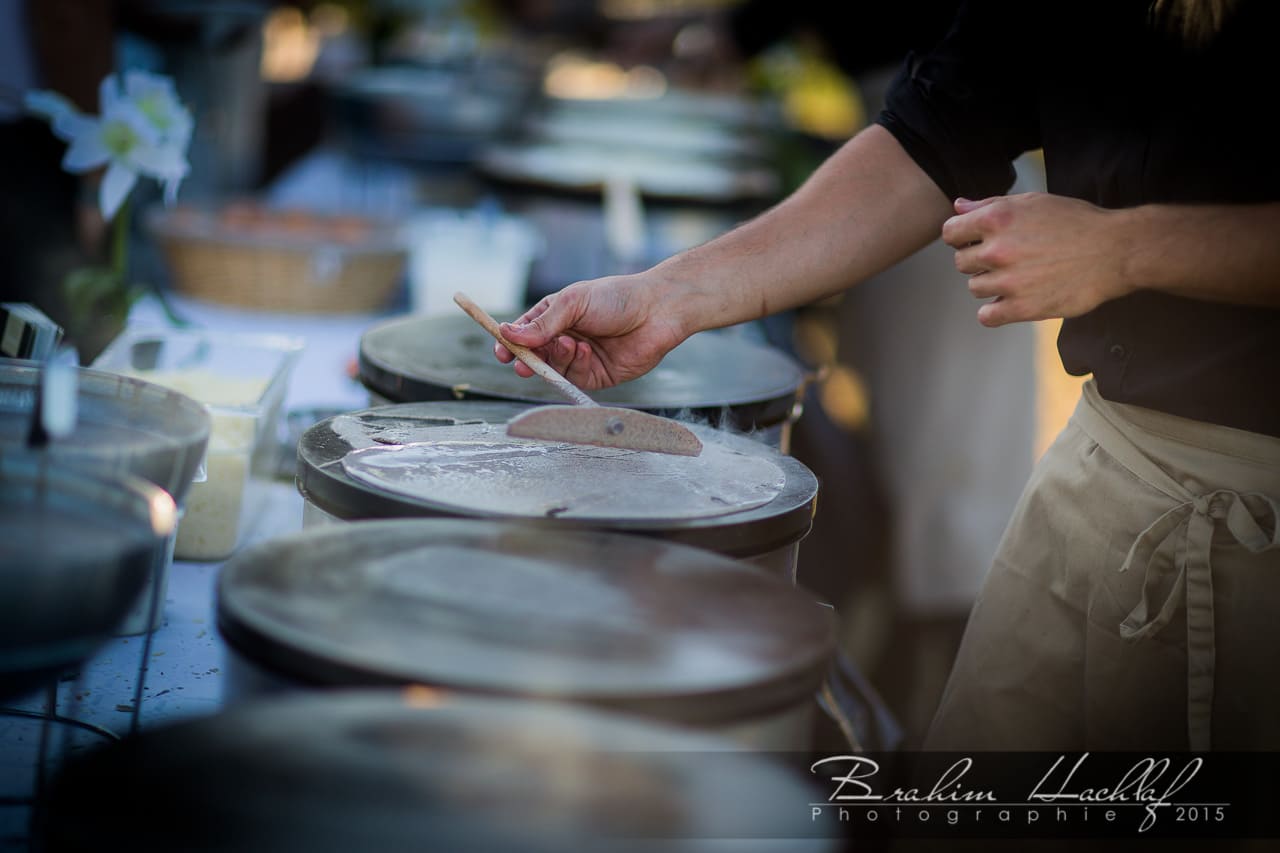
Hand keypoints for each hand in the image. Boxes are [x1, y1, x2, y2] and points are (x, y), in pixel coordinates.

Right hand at [495, 274, 686, 389]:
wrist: (657, 311)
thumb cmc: (617, 298)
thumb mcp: (573, 303)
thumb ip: (542, 324)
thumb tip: (508, 333)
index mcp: (555, 315)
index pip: (524, 332)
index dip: (510, 342)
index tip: (501, 351)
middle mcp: (565, 337)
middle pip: (535, 356)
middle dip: (527, 360)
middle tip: (522, 364)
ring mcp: (580, 358)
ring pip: (553, 368)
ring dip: (556, 358)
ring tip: (570, 344)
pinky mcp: (597, 375)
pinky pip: (575, 378)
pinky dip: (576, 365)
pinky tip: (586, 351)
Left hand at [942, 192, 1133, 326]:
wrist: (1115, 251)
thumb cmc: (1075, 222)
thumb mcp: (1033, 202)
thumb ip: (990, 204)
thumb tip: (958, 207)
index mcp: (997, 219)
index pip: (950, 233)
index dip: (962, 236)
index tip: (976, 240)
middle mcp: (998, 250)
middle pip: (961, 262)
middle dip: (978, 260)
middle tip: (1006, 258)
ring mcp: (1009, 281)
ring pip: (974, 287)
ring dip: (990, 284)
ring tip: (1018, 276)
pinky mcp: (1023, 308)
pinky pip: (986, 316)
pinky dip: (995, 311)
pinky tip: (1010, 301)